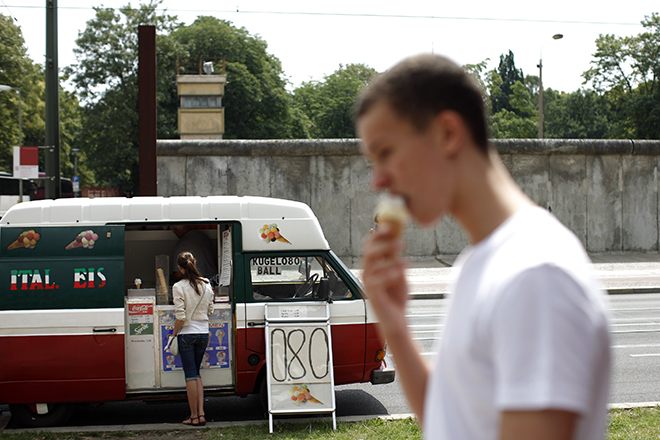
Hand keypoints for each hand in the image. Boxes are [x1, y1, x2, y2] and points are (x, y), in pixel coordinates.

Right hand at [362, 223, 408, 338]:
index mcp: (372, 266)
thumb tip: (398, 239)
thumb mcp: (398, 273)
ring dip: (389, 259)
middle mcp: (368, 274)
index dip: (378, 234)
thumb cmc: (396, 297)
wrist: (397, 320)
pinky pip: (376, 281)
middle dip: (382, 244)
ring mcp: (369, 284)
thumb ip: (395, 258)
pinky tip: (400, 272)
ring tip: (405, 259)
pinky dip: (388, 274)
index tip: (389, 226)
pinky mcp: (373, 295)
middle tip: (399, 241)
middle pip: (368, 252)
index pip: (370, 245)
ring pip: (373, 265)